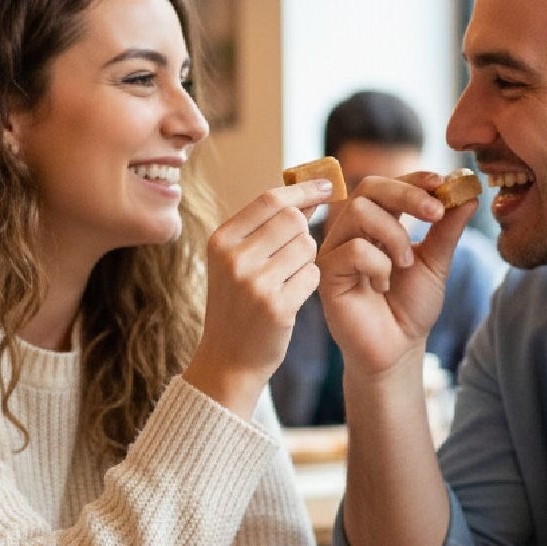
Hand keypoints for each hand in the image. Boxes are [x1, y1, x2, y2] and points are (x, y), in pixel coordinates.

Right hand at [185, 179, 331, 417]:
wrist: (228, 360)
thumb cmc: (237, 305)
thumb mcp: (235, 262)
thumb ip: (265, 227)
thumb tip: (309, 192)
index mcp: (221, 241)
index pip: (270, 200)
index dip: (303, 191)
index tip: (325, 186)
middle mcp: (234, 258)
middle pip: (293, 221)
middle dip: (304, 232)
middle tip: (297, 252)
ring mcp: (255, 283)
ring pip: (307, 247)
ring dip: (307, 260)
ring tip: (288, 279)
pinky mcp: (277, 306)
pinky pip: (313, 275)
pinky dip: (310, 282)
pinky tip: (292, 296)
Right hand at [317, 172, 476, 375]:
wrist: (397, 350)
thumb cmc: (411, 307)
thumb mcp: (436, 263)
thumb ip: (448, 229)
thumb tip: (469, 193)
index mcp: (376, 222)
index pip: (388, 184)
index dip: (414, 179)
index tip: (444, 184)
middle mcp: (351, 230)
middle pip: (369, 187)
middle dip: (407, 194)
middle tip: (436, 213)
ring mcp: (336, 249)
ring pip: (359, 212)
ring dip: (394, 234)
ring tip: (406, 263)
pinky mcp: (326, 273)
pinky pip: (352, 250)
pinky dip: (378, 264)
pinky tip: (381, 286)